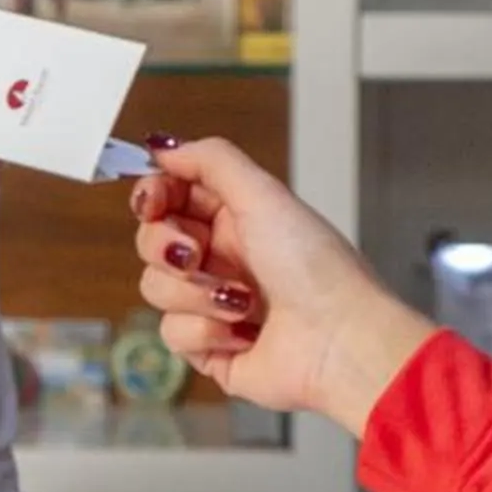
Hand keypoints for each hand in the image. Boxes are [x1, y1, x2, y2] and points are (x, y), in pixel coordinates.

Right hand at [130, 138, 436, 438]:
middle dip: (169, 247)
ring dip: (196, 293)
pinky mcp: (209, 347)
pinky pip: (172, 332)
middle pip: (152, 240)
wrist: (339, 342)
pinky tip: (243, 333)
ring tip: (243, 301)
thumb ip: (210, 160)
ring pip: (156, 288)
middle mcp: (221, 257)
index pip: (169, 196)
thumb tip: (163, 145)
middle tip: (198, 254)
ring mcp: (212, 304)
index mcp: (235, 216)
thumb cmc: (316, 268)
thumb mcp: (264, 195)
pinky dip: (206, 331)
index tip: (153, 202)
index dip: (152, 195)